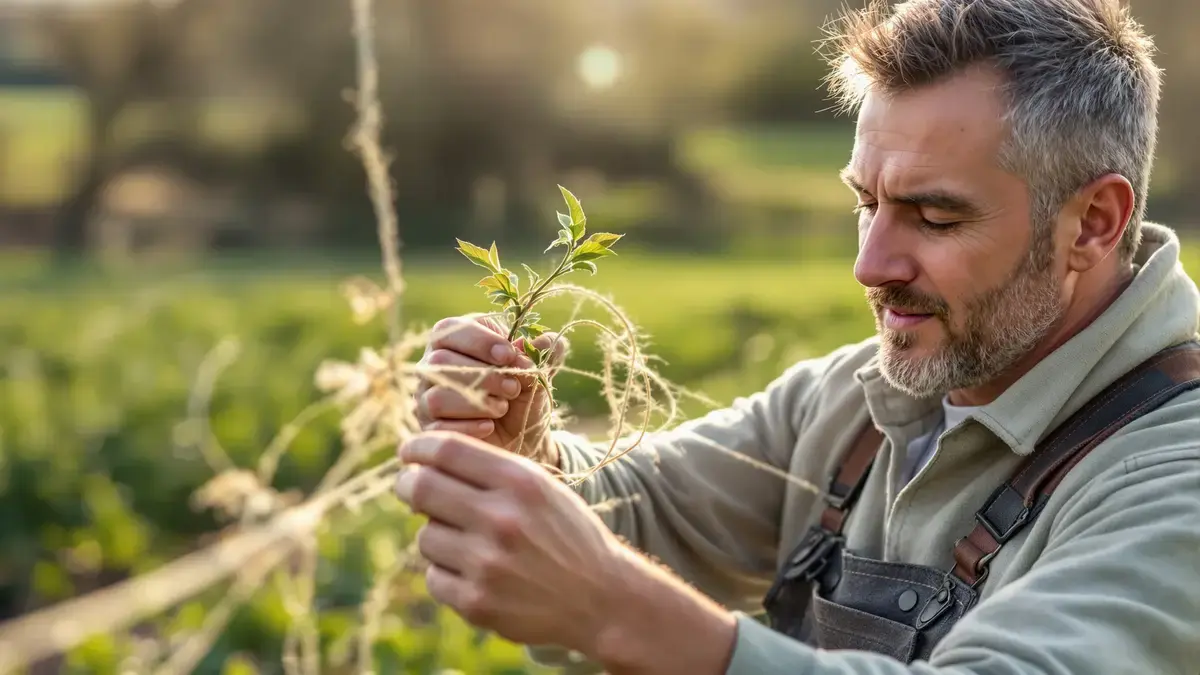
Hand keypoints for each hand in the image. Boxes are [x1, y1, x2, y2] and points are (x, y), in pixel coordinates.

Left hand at [394, 430, 624, 653]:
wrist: (601, 598)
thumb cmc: (565, 534)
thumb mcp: (541, 488)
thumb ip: (489, 470)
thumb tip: (423, 460)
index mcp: (520, 482)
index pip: (446, 450)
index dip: (418, 447)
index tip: (409, 451)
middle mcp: (502, 519)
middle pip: (421, 488)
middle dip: (408, 484)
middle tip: (411, 487)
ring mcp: (487, 564)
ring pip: (426, 536)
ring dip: (437, 535)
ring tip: (469, 543)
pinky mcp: (477, 603)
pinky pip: (434, 577)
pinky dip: (447, 573)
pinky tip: (476, 574)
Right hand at [414, 315, 566, 463]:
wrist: (522, 439)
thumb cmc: (524, 395)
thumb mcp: (539, 372)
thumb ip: (544, 353)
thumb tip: (545, 341)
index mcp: (455, 340)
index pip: (450, 329)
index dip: (479, 340)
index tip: (509, 355)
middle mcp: (433, 367)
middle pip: (440, 362)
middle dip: (484, 376)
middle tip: (513, 388)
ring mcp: (426, 399)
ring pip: (436, 397)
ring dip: (477, 403)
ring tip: (502, 408)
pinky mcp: (429, 430)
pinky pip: (438, 428)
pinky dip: (468, 428)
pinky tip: (488, 427)